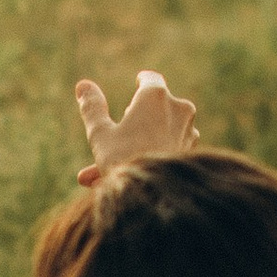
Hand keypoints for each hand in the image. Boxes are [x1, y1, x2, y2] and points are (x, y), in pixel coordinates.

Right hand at [76, 68, 198, 184]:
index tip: (138, 84)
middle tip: (104, 151)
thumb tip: (83, 85)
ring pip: (156, 136)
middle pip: (151, 112)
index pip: (150, 78)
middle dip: (126, 131)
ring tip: (105, 176)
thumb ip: (92, 108)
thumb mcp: (101, 134)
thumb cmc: (125, 160)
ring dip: (136, 149)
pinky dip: (150, 160)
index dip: (142, 81)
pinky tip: (127, 180)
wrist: (157, 197)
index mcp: (155, 96)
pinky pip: (166, 151)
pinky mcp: (193, 151)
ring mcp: (189, 130)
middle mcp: (178, 108)